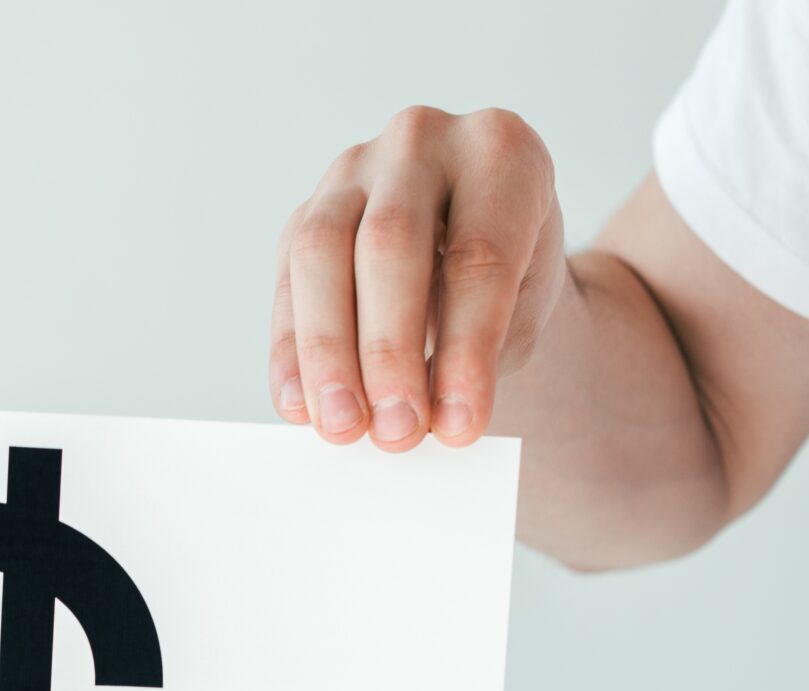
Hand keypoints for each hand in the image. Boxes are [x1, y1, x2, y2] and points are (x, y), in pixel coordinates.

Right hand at [270, 107, 565, 450]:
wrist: (479, 252)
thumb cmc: (510, 284)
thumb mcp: (522, 314)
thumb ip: (476, 355)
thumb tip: (411, 420)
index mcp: (502, 152)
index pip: (478, 256)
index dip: (466, 348)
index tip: (460, 425)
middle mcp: (422, 142)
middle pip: (389, 245)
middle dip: (388, 351)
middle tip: (395, 431)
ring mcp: (354, 169)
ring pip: (321, 253)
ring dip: (327, 352)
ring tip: (342, 427)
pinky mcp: (306, 211)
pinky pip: (287, 281)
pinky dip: (290, 351)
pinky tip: (299, 406)